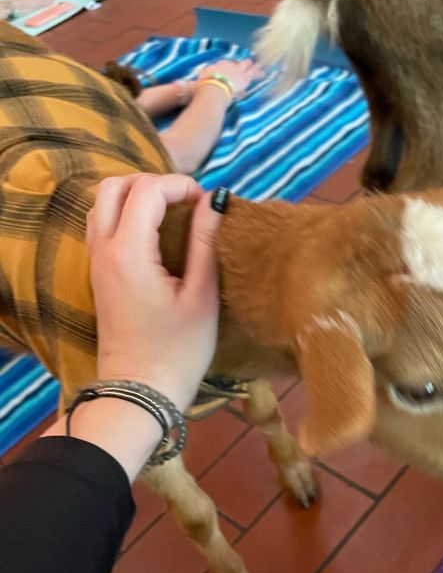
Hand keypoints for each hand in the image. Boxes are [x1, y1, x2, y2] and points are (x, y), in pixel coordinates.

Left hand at [87, 174, 221, 412]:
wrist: (140, 390)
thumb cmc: (178, 350)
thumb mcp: (202, 295)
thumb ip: (205, 242)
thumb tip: (215, 202)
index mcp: (129, 252)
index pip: (147, 190)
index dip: (180, 186)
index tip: (207, 204)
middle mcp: (104, 250)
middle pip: (115, 186)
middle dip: (153, 183)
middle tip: (186, 201)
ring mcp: (96, 261)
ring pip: (103, 203)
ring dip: (136, 196)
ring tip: (172, 213)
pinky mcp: (98, 274)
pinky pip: (103, 224)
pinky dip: (126, 214)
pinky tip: (156, 233)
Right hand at [198, 59, 263, 98]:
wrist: (213, 88)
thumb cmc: (204, 87)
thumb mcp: (198, 82)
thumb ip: (196, 82)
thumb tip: (186, 84)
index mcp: (217, 66)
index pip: (226, 65)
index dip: (230, 66)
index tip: (233, 67)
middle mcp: (228, 65)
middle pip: (237, 63)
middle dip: (243, 63)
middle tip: (249, 61)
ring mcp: (237, 71)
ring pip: (247, 66)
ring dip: (253, 65)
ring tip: (260, 64)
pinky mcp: (245, 78)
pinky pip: (254, 73)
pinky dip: (259, 71)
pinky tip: (264, 71)